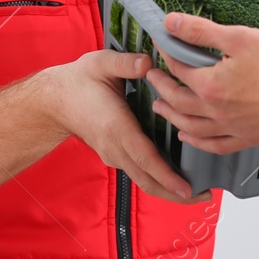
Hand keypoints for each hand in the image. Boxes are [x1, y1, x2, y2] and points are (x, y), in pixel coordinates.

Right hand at [43, 50, 210, 203]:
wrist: (54, 100)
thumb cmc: (79, 81)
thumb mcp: (100, 63)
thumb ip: (125, 63)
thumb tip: (148, 64)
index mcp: (116, 127)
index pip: (145, 158)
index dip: (167, 176)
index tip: (187, 189)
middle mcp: (115, 147)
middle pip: (147, 180)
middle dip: (176, 194)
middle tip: (204, 195)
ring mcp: (114, 155)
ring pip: (143, 181)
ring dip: (168, 190)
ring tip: (196, 191)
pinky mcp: (115, 156)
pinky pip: (139, 173)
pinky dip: (158, 180)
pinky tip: (176, 176)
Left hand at [146, 13, 258, 153]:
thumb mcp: (239, 38)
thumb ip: (201, 31)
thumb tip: (171, 22)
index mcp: (210, 86)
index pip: (179, 69)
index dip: (167, 55)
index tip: (162, 45)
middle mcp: (215, 112)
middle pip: (178, 101)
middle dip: (161, 87)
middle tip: (152, 77)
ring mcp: (230, 129)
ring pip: (191, 127)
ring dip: (171, 116)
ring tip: (160, 107)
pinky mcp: (247, 138)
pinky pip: (214, 146)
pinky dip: (197, 142)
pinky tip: (189, 137)